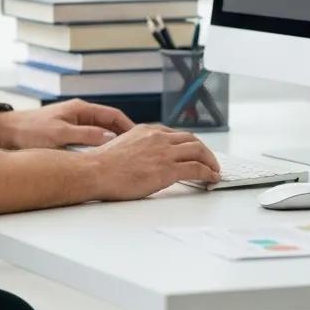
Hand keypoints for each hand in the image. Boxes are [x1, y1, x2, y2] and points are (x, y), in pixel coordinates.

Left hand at [0, 99, 134, 149]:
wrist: (6, 133)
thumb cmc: (30, 131)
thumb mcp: (60, 134)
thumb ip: (85, 135)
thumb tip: (110, 138)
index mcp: (81, 109)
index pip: (114, 116)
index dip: (130, 127)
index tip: (141, 140)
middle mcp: (80, 115)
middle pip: (110, 125)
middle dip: (124, 138)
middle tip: (138, 152)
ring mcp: (74, 125)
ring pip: (101, 135)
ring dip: (112, 145)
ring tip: (125, 159)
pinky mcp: (67, 136)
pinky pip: (90, 142)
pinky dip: (99, 150)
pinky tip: (103, 162)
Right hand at [84, 124, 220, 199]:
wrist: (95, 171)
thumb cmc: (101, 165)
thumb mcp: (120, 146)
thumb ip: (135, 148)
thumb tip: (139, 159)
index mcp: (146, 131)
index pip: (175, 134)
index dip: (187, 144)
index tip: (192, 151)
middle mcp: (158, 138)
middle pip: (191, 139)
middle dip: (204, 150)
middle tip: (209, 160)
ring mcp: (164, 152)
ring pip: (198, 151)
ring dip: (210, 161)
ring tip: (214, 170)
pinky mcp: (167, 169)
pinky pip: (196, 168)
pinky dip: (208, 172)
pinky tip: (211, 178)